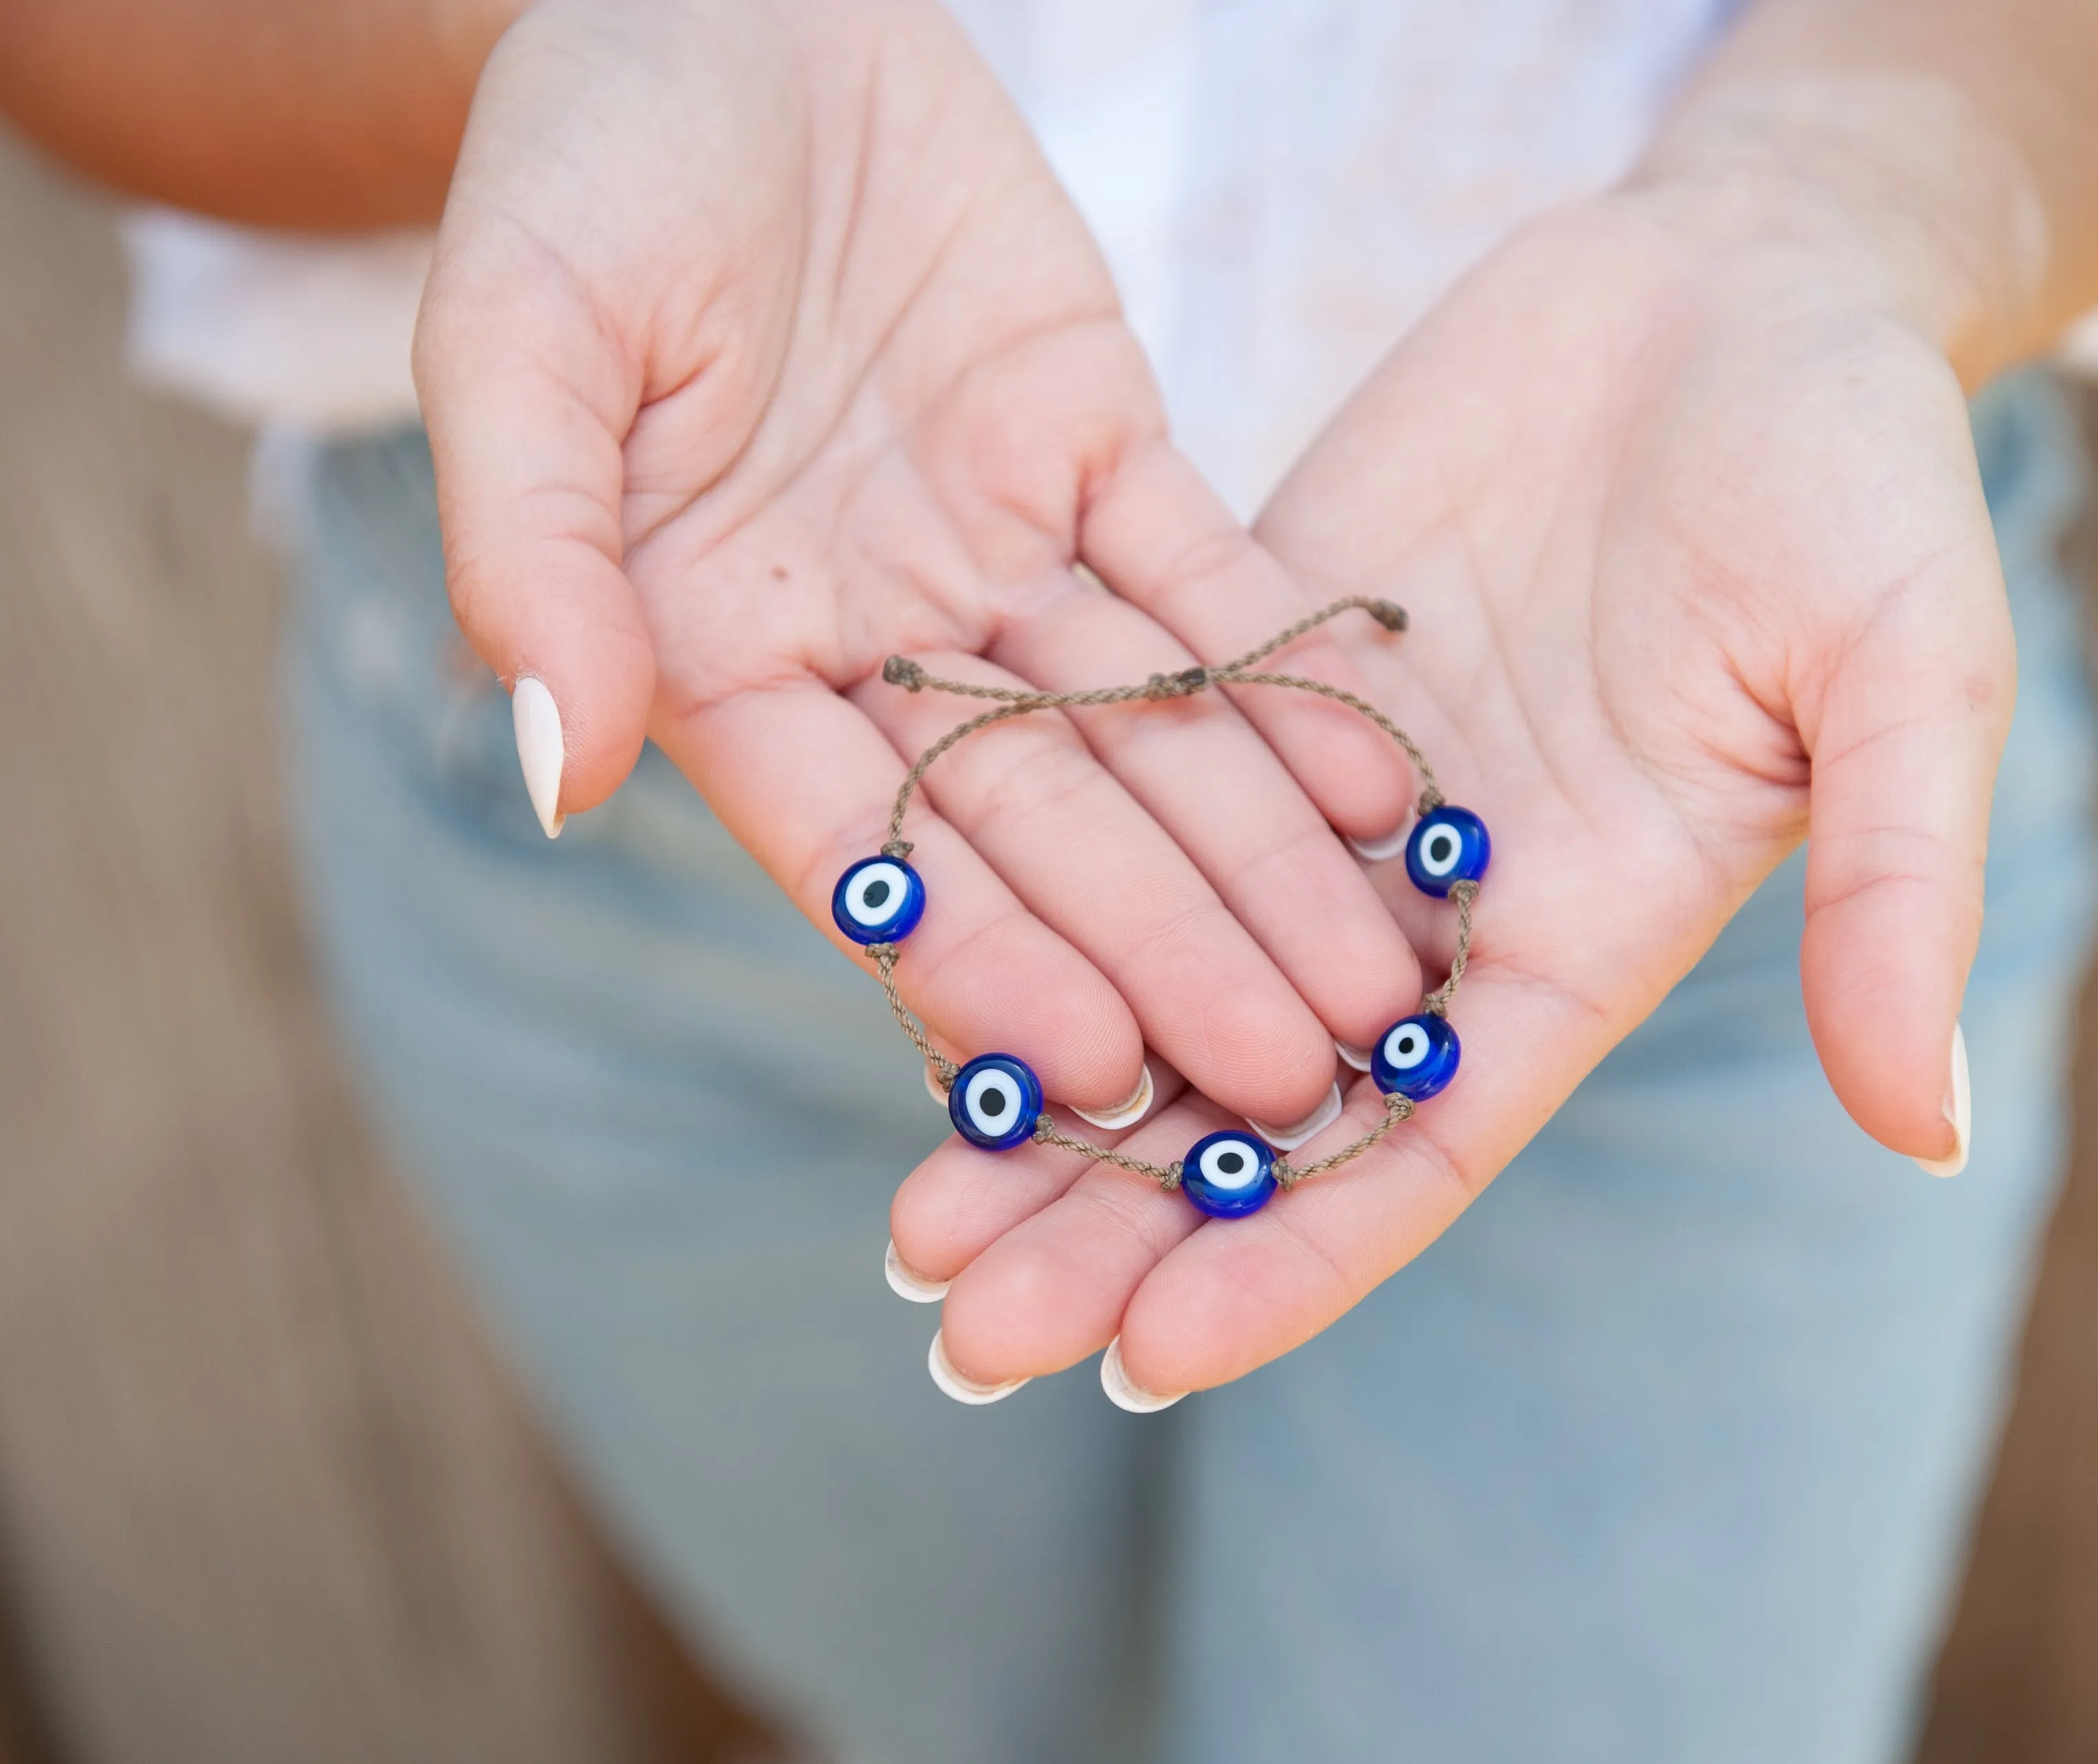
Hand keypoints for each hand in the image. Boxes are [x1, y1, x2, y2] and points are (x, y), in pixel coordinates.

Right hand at [414, 0, 1419, 1127]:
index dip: (976, 959)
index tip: (1085, 1072)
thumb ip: (532, 553)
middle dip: (1168, 956)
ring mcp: (999, 559)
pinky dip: (1296, 683)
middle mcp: (875, 645)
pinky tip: (1394, 793)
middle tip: (1289, 1084)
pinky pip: (1214, 587)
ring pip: (1149, 741)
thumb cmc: (582, 160)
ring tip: (1374, 988)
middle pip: (1043, 831)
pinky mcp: (1105, 458)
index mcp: (720, 652)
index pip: (868, 847)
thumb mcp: (518, 334)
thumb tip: (560, 769)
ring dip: (1263, 864)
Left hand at [892, 172, 2016, 1393]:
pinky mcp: (1244, 668)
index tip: (1154, 1359)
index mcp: (1573, 944)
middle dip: (1119, 1225)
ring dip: (1036, 1097)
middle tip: (964, 1332)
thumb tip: (1923, 1129)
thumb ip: (1891, 890)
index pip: (1418, 1149)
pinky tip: (897, 951)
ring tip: (907, 1223)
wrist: (1741, 285)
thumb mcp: (1907, 676)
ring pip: (1153, 975)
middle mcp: (1430, 904)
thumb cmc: (1858, 480)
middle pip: (1256, 1106)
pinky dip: (1018, 884)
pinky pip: (1111, 791)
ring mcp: (1324, 795)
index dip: (1292, 1257)